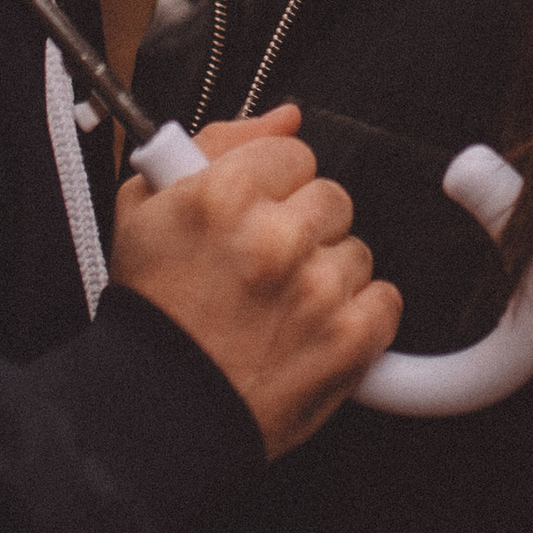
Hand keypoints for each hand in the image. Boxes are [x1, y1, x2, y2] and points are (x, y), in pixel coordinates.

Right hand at [111, 105, 399, 456]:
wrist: (156, 413)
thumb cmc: (151, 313)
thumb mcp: (147, 209)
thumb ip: (216, 144)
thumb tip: (286, 118)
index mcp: (223, 194)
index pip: (293, 153)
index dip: (272, 188)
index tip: (253, 217)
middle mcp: (275, 237)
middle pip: (331, 198)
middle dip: (302, 228)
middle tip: (262, 268)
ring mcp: (317, 289)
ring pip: (357, 250)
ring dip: (327, 275)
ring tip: (278, 308)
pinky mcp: (349, 339)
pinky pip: (385, 300)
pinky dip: (357, 318)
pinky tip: (311, 332)